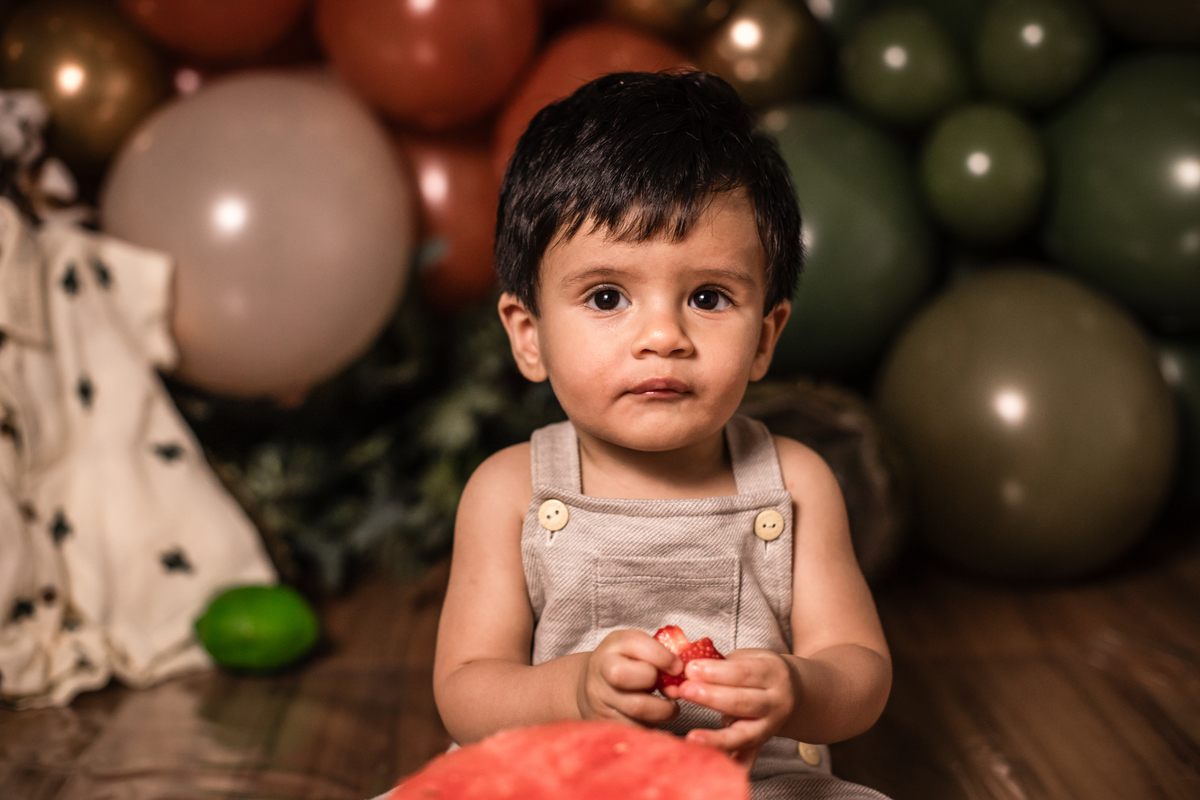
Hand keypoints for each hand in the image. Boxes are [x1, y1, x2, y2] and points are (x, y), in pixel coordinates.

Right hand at [577, 629, 680, 726]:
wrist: (594, 684)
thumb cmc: (627, 662)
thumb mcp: (640, 648)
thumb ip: (661, 653)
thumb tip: (684, 672)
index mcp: (615, 644)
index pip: (636, 644)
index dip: (663, 657)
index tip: (678, 668)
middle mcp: (602, 669)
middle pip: (625, 676)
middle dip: (656, 682)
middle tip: (671, 688)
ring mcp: (602, 698)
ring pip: (636, 708)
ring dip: (663, 709)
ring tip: (670, 706)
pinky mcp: (606, 722)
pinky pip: (636, 727)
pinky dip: (654, 724)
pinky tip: (657, 717)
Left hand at [669, 648, 797, 766]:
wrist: (794, 691)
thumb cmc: (757, 670)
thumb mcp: (745, 657)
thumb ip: (717, 663)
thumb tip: (683, 668)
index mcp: (772, 672)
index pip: (742, 672)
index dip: (715, 671)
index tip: (690, 669)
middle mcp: (776, 702)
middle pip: (742, 702)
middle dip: (711, 697)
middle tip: (684, 691)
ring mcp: (770, 726)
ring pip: (744, 734)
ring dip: (717, 738)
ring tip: (692, 738)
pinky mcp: (762, 743)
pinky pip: (749, 758)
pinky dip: (736, 767)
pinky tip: (718, 770)